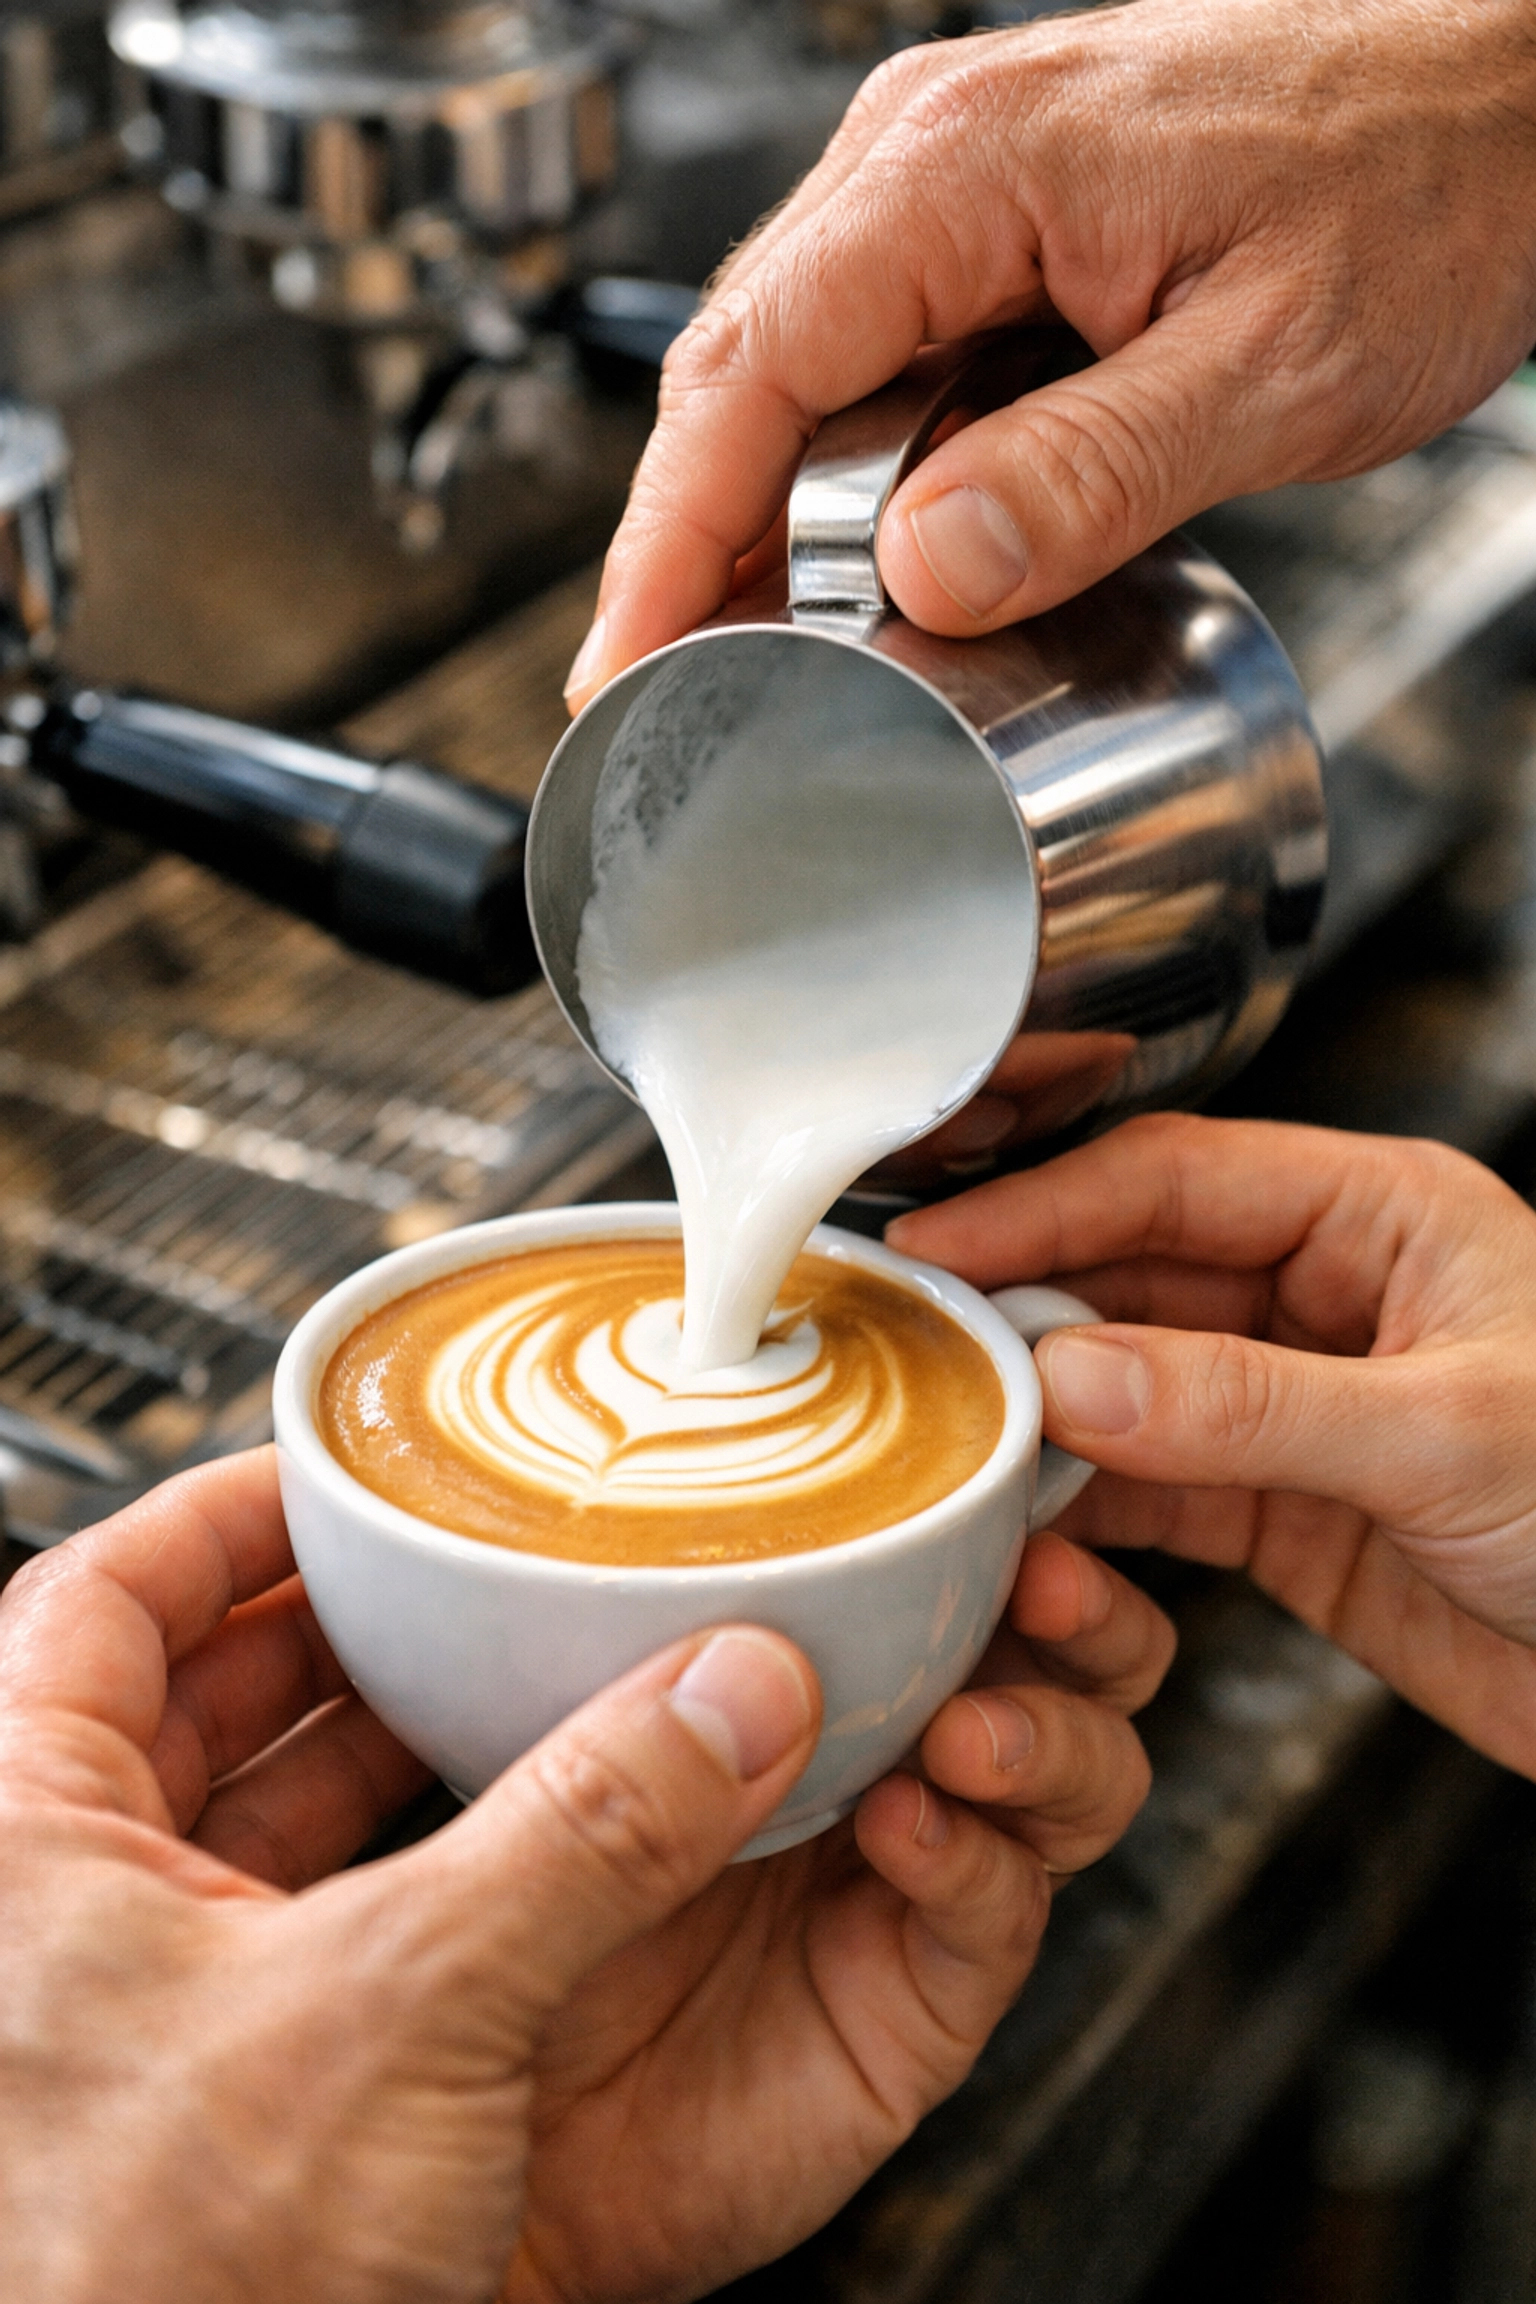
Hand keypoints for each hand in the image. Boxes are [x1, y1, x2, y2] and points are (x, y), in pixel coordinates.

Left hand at [0, 1447, 1170, 2303]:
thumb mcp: (381, 2018)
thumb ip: (578, 1834)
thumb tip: (728, 1693)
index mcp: (46, 1848)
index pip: (114, 1599)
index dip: (227, 1506)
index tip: (341, 1459)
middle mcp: (135, 1918)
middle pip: (260, 1695)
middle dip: (400, 1620)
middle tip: (532, 1554)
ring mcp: (255, 2020)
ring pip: (356, 1821)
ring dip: (501, 1748)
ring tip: (635, 1674)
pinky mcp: (370, 2126)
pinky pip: (456, 1945)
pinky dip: (553, 1882)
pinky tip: (667, 1842)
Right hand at [565, 0, 1535, 710]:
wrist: (1513, 85)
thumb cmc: (1426, 181)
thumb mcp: (1271, 364)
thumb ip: (1092, 472)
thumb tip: (928, 570)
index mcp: (970, 166)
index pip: (756, 364)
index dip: (671, 530)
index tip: (628, 659)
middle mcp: (933, 151)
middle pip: (742, 367)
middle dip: (685, 540)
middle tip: (659, 694)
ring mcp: (957, 181)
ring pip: (797, 367)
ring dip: (758, 514)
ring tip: (736, 655)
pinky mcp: (997, 224)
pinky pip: (875, 355)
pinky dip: (840, 469)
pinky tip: (850, 565)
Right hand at [889, 1112, 1535, 1782]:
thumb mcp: (1450, 1435)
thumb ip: (1252, 1405)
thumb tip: (1077, 1377)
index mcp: (1383, 1217)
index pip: (1174, 1180)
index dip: (1043, 1206)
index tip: (935, 1244)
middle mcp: (1329, 1296)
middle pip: (1133, 1275)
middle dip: (1024, 1308)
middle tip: (909, 1346)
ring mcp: (1301, 1406)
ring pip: (1130, 1384)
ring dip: (1042, 1413)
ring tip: (943, 1433)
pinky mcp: (1289, 1513)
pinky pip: (1156, 1488)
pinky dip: (1085, 1505)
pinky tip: (1021, 1516)